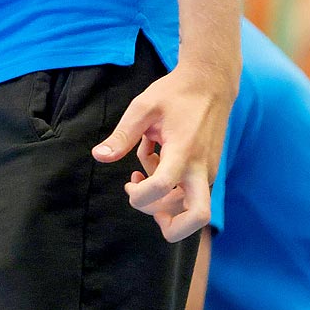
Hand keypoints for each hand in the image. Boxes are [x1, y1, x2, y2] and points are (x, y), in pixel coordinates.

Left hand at [93, 63, 236, 241]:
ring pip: (190, 208)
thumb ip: (122, 135)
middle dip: (170, 225)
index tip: (128, 184)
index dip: (141, 196)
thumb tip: (99, 156)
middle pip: (197, 218)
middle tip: (145, 204)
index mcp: (184, 151)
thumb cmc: (175, 93)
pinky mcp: (208, 171)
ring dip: (162, 200)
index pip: (164, 188)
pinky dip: (169, 188)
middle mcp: (201, 168)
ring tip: (140, 171)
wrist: (211, 84)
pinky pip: (189, 192)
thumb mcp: (142, 108)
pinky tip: (154, 160)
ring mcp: (208, 172)